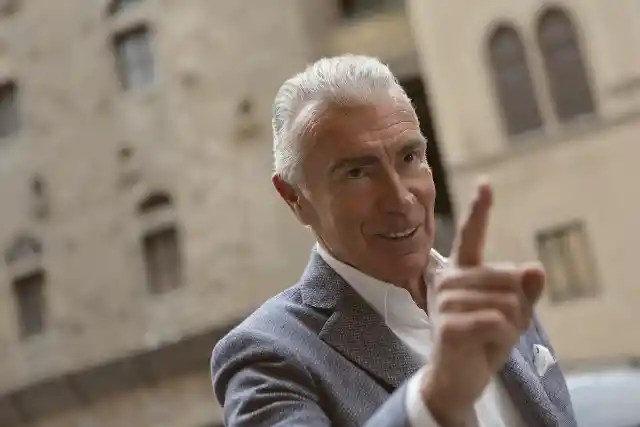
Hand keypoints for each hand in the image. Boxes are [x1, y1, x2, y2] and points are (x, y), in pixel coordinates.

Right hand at [420, 182, 544, 426]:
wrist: (458, 376)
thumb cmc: (482, 339)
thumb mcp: (511, 313)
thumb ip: (524, 290)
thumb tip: (535, 267)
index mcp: (461, 270)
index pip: (471, 236)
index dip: (479, 210)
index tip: (486, 184)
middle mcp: (448, 280)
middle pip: (509, 278)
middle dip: (519, 307)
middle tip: (500, 325)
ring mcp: (444, 301)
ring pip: (507, 302)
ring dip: (512, 325)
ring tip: (490, 336)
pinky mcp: (448, 324)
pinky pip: (497, 321)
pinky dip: (503, 338)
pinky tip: (486, 344)